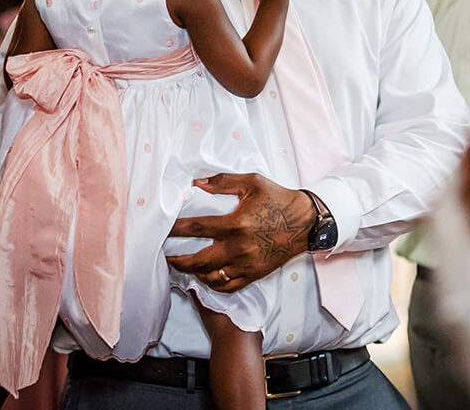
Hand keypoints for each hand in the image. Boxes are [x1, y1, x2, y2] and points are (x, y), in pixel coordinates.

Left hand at [166, 173, 316, 291]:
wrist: (306, 222)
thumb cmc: (279, 199)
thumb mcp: (252, 182)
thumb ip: (222, 181)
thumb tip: (196, 183)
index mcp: (236, 224)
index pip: (196, 228)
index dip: (175, 229)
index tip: (163, 229)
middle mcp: (239, 248)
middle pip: (198, 261)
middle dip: (177, 260)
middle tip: (166, 255)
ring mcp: (247, 264)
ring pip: (211, 277)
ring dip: (193, 273)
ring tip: (183, 265)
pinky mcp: (255, 274)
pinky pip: (228, 287)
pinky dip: (213, 284)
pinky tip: (206, 275)